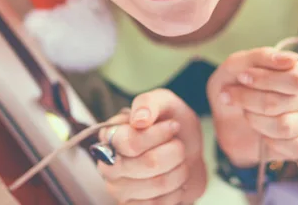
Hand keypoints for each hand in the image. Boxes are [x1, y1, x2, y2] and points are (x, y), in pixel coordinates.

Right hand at [96, 89, 206, 203]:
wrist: (188, 154)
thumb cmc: (171, 127)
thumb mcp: (164, 103)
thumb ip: (149, 103)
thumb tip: (139, 119)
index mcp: (110, 135)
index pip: (130, 141)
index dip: (157, 134)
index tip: (173, 126)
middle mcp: (109, 163)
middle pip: (148, 164)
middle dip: (174, 152)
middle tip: (179, 145)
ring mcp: (118, 189)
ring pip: (158, 184)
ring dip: (180, 171)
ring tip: (180, 163)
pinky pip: (160, 204)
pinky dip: (177, 191)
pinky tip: (175, 181)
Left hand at [207, 47, 297, 166]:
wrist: (222, 120)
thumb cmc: (232, 87)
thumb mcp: (236, 66)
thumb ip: (261, 57)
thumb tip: (290, 59)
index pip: (297, 76)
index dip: (265, 79)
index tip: (241, 77)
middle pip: (288, 100)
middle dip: (251, 99)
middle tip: (231, 96)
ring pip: (286, 125)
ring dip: (255, 120)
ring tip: (245, 114)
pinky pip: (296, 147)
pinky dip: (269, 141)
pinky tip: (261, 135)